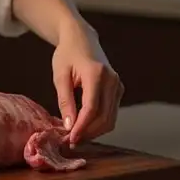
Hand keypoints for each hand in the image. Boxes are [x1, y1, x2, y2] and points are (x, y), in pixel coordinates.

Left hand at [52, 24, 122, 145]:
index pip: (92, 108)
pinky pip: (111, 113)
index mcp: (96, 74)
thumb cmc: (67, 54)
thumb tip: (69, 126)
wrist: (81, 38)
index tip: (70, 139)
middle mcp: (112, 81)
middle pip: (104, 117)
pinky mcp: (119, 90)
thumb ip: (65, 101)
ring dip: (94, 131)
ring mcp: (118, 86)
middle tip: (70, 141)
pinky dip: (99, 123)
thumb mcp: (60, 75)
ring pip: (110, 119)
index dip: (82, 127)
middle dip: (88, 133)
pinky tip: (84, 126)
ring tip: (76, 136)